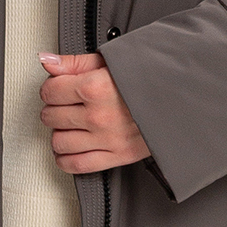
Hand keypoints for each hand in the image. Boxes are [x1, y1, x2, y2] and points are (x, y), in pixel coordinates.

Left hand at [38, 51, 150, 173]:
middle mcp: (99, 116)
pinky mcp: (117, 156)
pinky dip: (65, 158)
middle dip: (54, 109)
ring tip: (69, 125)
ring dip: (59, 133)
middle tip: (64, 105)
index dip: (51, 88)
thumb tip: (47, 61)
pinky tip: (69, 148)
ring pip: (59, 142)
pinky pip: (76, 165)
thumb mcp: (110, 61)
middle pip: (51, 116)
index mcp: (95, 88)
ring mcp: (106, 139)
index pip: (50, 91)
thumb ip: (74, 63)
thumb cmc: (148, 78)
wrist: (179, 99)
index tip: (58, 88)